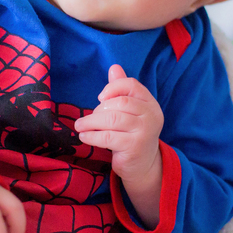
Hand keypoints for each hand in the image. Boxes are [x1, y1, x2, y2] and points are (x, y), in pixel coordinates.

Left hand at [75, 64, 163, 180]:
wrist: (142, 165)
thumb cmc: (131, 134)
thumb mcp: (129, 111)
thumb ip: (122, 90)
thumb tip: (114, 67)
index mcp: (150, 103)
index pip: (132, 85)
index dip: (113, 88)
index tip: (100, 98)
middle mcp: (152, 115)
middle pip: (120, 102)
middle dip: (99, 109)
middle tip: (89, 119)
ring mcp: (145, 132)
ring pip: (112, 119)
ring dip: (90, 122)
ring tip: (80, 126)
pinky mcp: (135, 147)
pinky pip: (108, 137)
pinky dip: (92, 136)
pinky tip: (84, 137)